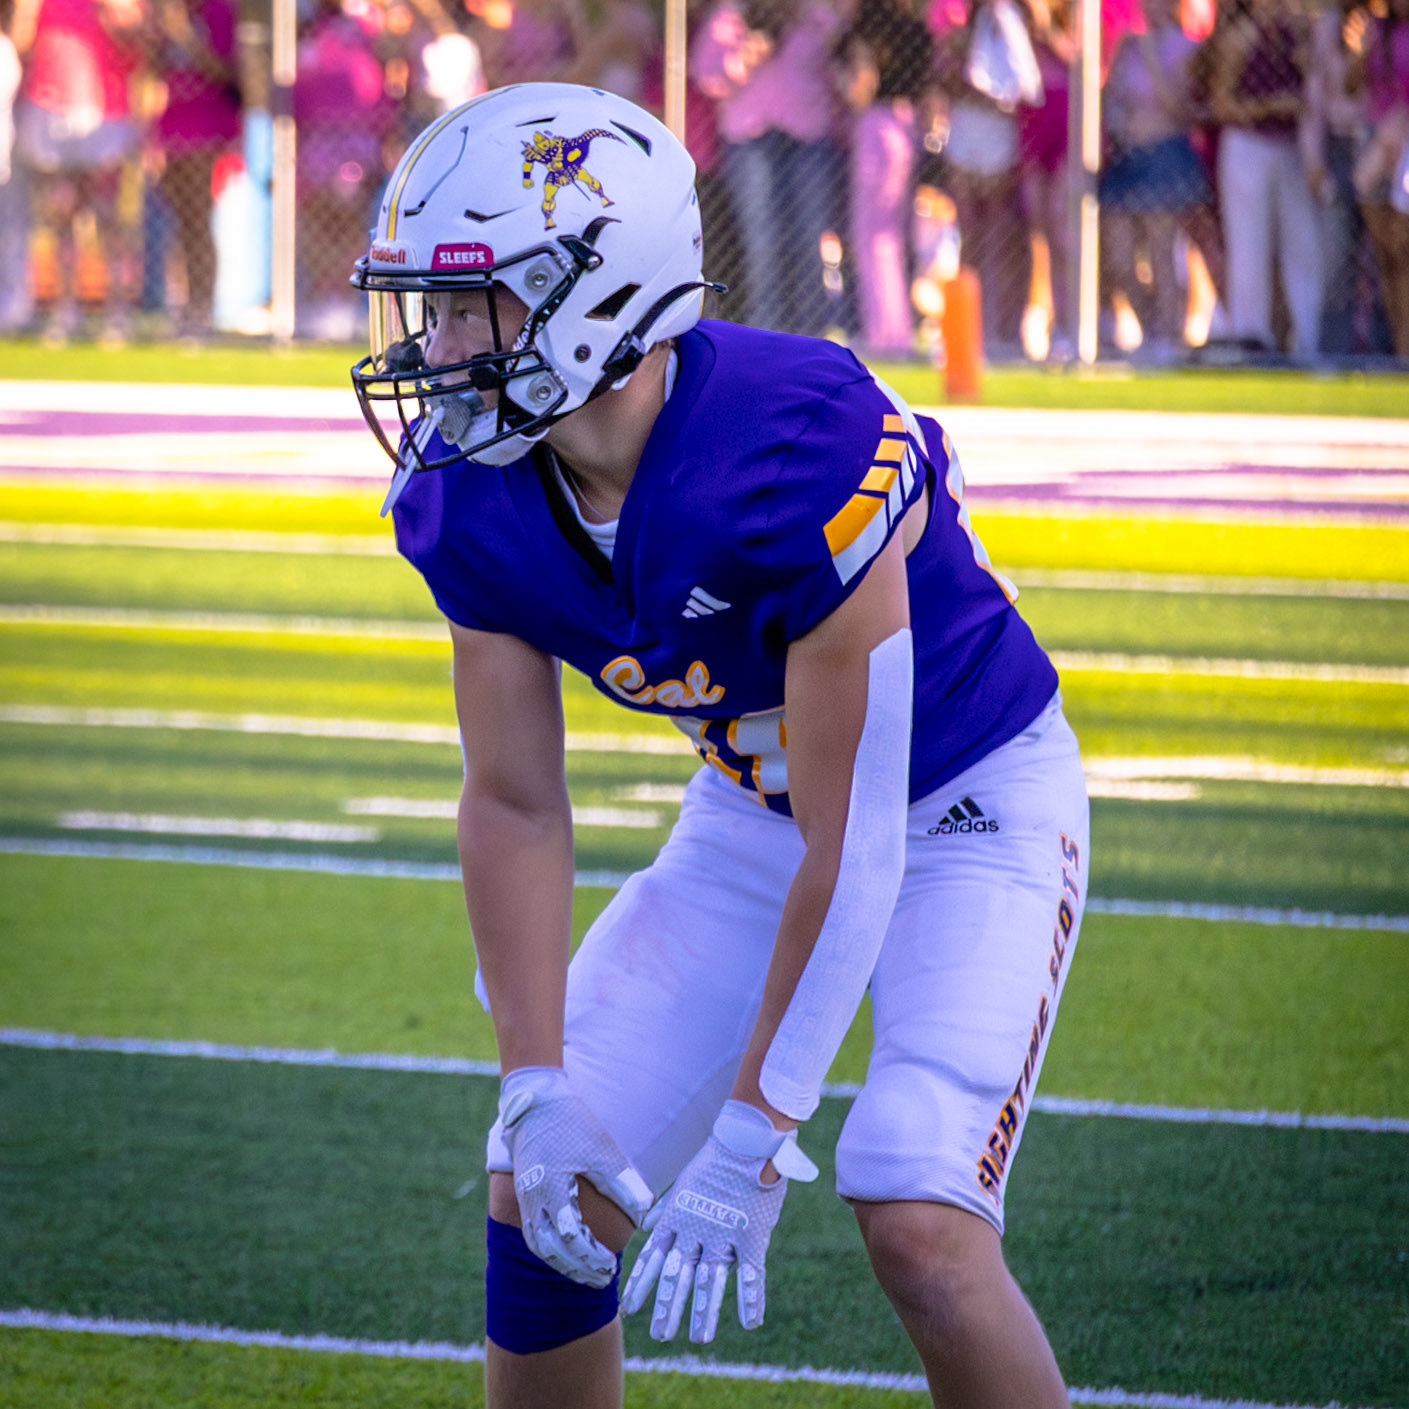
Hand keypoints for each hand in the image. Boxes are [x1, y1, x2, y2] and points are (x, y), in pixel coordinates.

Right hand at [498, 1066, 652, 1286]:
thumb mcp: (602, 1149)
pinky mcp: (524, 1190)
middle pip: (551, 1250)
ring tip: (584, 1271)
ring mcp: (525, 1196)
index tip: (610, 1267)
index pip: (570, 1238)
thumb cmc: (572, 1122)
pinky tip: (566, 1248)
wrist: (537, 1100)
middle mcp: (533, 1199)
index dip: (591, 1257)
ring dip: (561, 1261)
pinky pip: (533, 1230)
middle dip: (576, 1268)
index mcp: (552, 1191)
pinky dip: (549, 1246)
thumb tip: (645, 1210)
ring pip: (538, 1243)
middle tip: (600, 1280)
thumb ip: (622, 1182)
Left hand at [621, 1101, 817, 1342]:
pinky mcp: (752, 1236)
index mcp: (677, 1218)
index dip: (641, 1284)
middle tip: (659, 1335)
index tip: (630, 1309)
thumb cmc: (715, 1159)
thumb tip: (646, 1224)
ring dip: (705, 1313)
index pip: (653, 1257)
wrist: (746, 1139)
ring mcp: (723, 1235)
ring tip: (700, 1339)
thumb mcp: (683, 1182)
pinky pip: (752, 1274)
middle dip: (667, 1307)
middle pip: (677, 1276)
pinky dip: (751, 1300)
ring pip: (710, 1281)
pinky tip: (751, 1323)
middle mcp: (695, 1231)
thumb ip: (666, 1208)